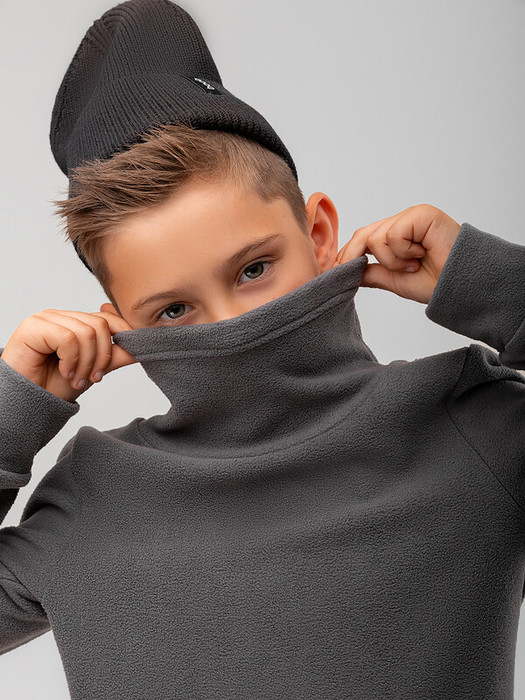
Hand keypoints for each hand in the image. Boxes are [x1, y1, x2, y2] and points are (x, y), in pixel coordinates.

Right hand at [1, 307, 136, 402]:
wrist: (26, 403)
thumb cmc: (53, 387)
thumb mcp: (92, 370)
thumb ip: (114, 356)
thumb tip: (141, 347)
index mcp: (75, 323)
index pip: (107, 318)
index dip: (122, 335)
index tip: (121, 360)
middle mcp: (61, 317)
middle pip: (100, 325)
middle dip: (102, 357)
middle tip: (92, 378)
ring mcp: (46, 319)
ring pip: (86, 332)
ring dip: (86, 363)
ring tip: (76, 379)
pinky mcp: (33, 327)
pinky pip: (68, 338)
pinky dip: (71, 360)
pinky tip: (64, 372)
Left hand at [334, 203, 461, 303]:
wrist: (461, 286)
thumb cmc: (437, 282)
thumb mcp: (394, 279)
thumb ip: (372, 272)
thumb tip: (347, 270)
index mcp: (397, 235)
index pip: (364, 238)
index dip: (347, 254)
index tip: (333, 270)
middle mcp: (403, 222)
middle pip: (364, 234)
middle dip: (352, 255)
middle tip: (348, 271)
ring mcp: (412, 217)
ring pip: (377, 236)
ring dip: (391, 259)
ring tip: (413, 265)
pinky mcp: (421, 214)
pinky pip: (393, 234)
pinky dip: (402, 251)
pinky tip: (420, 255)